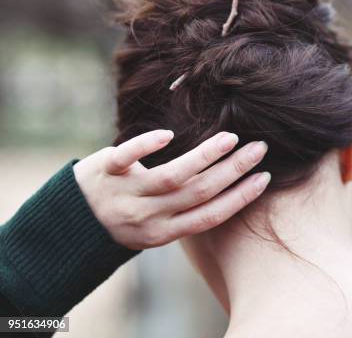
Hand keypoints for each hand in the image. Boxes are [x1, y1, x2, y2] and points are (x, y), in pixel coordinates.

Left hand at [73, 130, 269, 249]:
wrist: (72, 222)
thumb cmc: (127, 219)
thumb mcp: (157, 227)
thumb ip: (185, 212)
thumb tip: (228, 185)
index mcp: (163, 232)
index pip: (209, 216)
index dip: (240, 198)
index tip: (264, 178)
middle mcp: (147, 217)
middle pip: (198, 193)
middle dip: (233, 170)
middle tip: (259, 149)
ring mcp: (125, 194)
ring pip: (172, 177)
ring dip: (205, 157)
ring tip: (231, 138)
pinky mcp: (105, 171)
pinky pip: (125, 158)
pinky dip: (145, 146)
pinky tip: (168, 134)